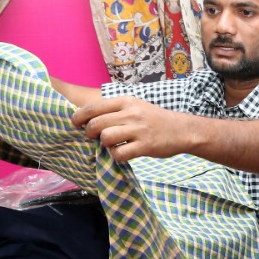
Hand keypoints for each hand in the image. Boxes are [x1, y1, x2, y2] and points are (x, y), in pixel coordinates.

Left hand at [72, 96, 191, 162]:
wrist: (182, 130)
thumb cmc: (155, 119)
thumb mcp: (136, 106)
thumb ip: (115, 110)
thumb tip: (89, 119)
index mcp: (126, 101)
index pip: (93, 108)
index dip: (79, 117)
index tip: (76, 124)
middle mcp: (131, 113)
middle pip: (96, 124)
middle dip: (90, 133)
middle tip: (95, 138)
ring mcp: (138, 130)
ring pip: (106, 138)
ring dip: (105, 145)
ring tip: (113, 145)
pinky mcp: (145, 146)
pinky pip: (119, 154)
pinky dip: (117, 156)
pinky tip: (123, 154)